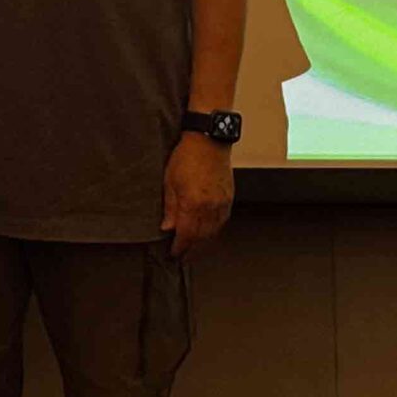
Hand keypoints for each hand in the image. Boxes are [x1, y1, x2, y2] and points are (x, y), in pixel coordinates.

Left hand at [161, 131, 233, 258]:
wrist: (209, 140)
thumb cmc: (187, 156)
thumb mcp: (169, 181)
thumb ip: (170, 207)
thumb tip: (167, 228)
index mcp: (193, 204)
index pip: (186, 235)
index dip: (180, 247)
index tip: (173, 253)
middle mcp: (210, 207)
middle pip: (201, 238)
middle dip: (191, 249)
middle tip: (183, 256)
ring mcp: (222, 204)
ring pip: (213, 232)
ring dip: (203, 243)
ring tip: (194, 249)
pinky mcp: (229, 198)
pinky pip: (222, 222)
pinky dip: (214, 231)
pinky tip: (207, 233)